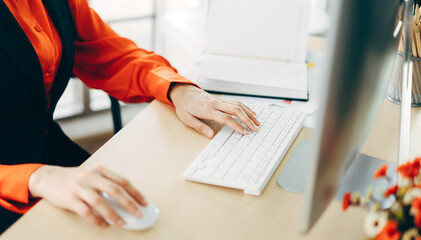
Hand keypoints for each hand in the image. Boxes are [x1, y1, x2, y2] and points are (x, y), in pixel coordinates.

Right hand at [28, 165, 146, 226]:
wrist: (48, 178)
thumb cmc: (76, 179)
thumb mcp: (93, 175)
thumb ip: (107, 184)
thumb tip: (127, 201)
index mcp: (100, 170)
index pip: (122, 181)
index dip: (135, 193)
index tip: (144, 203)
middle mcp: (91, 177)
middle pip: (114, 190)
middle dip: (129, 204)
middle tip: (138, 214)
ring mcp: (79, 187)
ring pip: (100, 202)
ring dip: (113, 214)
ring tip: (123, 223)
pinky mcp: (69, 199)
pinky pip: (86, 212)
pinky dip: (96, 220)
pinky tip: (104, 225)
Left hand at [169, 83, 259, 137]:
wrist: (183, 92)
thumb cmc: (184, 107)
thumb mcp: (187, 119)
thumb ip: (200, 127)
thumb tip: (211, 136)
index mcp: (207, 110)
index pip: (226, 118)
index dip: (237, 126)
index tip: (244, 132)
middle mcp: (215, 104)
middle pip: (236, 110)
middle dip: (247, 119)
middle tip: (255, 128)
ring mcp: (219, 101)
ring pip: (238, 105)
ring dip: (248, 113)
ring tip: (257, 122)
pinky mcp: (220, 99)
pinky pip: (235, 102)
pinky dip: (245, 107)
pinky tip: (251, 112)